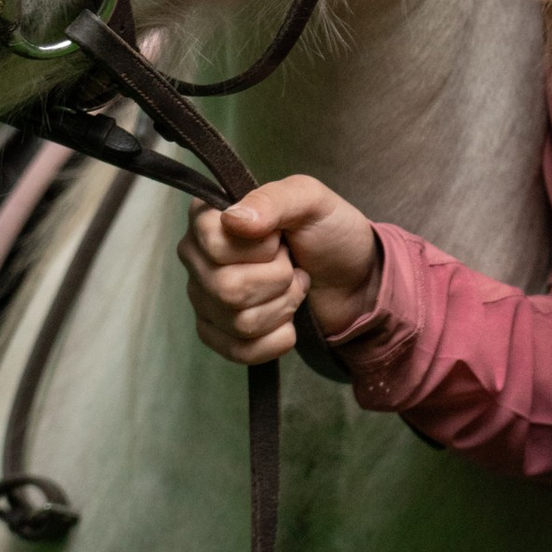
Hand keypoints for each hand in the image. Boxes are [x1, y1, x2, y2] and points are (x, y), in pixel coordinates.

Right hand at [180, 175, 383, 366]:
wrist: (353, 279)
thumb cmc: (328, 232)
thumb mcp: (309, 200)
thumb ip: (273, 200)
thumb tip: (233, 220)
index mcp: (208, 217)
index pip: (214, 243)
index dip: (259, 249)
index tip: (279, 238)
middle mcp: (197, 257)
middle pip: (227, 288)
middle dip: (278, 281)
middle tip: (292, 266)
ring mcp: (204, 298)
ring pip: (238, 321)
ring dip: (283, 307)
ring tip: (293, 287)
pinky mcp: (218, 333)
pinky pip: (239, 351)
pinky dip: (277, 339)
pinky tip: (288, 321)